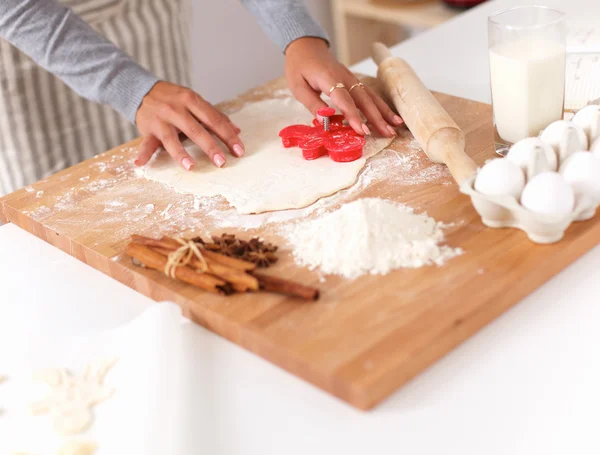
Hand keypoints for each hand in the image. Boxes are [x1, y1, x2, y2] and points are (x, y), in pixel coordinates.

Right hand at [134, 81, 244, 168]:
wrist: (142, 89)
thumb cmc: (174, 99)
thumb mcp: (194, 101)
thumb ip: (215, 115)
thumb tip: (236, 131)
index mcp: (191, 100)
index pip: (213, 119)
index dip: (227, 135)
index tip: (239, 150)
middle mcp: (176, 109)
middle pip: (195, 130)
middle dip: (210, 147)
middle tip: (222, 162)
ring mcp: (160, 120)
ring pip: (171, 138)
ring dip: (180, 153)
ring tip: (191, 166)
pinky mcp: (147, 129)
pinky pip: (145, 143)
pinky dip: (142, 153)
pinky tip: (140, 163)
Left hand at [284, 37, 402, 137]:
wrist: (305, 44)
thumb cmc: (299, 66)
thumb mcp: (298, 86)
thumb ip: (313, 103)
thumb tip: (325, 120)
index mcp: (329, 78)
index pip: (344, 100)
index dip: (354, 116)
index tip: (362, 131)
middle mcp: (345, 77)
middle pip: (364, 99)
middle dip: (377, 117)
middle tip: (388, 133)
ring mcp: (351, 77)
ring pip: (370, 96)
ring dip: (383, 112)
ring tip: (395, 126)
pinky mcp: (353, 80)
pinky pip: (368, 94)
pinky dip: (380, 105)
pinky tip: (388, 116)